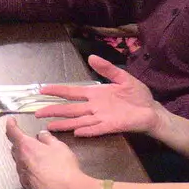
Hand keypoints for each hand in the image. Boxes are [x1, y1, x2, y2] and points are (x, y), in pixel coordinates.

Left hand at [5, 119, 101, 188]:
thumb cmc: (63, 167)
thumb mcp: (59, 146)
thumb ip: (47, 138)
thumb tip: (41, 135)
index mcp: (26, 147)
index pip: (12, 133)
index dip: (10, 125)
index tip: (10, 121)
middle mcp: (20, 160)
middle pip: (15, 148)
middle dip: (20, 142)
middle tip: (30, 140)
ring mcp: (22, 175)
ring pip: (19, 161)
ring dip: (25, 156)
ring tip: (39, 156)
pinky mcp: (26, 186)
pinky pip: (24, 173)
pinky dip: (29, 169)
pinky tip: (40, 170)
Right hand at [36, 55, 161, 137]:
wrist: (151, 110)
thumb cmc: (137, 95)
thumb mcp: (123, 78)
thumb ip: (107, 69)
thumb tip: (91, 57)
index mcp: (95, 94)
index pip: (71, 92)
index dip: (57, 91)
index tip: (42, 90)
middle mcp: (94, 107)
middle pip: (69, 109)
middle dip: (53, 110)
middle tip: (37, 113)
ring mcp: (101, 118)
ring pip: (78, 120)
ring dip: (64, 123)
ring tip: (49, 126)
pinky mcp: (110, 126)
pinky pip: (95, 129)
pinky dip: (86, 130)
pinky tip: (75, 132)